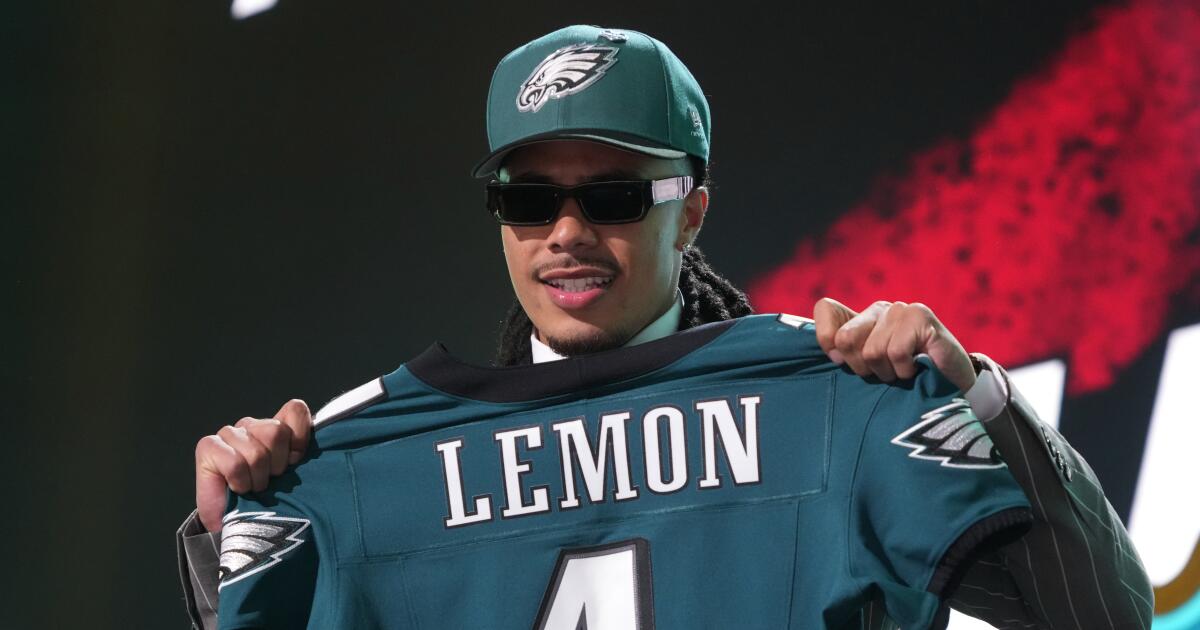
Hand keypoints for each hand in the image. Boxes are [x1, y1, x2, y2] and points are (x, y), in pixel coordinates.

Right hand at [194, 399, 311, 532]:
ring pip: (256, 451)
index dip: (299, 438)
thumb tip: (328, 434)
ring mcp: (229, 434)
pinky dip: (240, 481)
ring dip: (258, 477)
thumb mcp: (298, 475)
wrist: (242, 530)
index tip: (295, 462)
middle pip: (276, 431)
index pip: (294, 409)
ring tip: (254, 487)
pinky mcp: (208, 446)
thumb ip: (306, 452)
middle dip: (277, 464)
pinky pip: (234, 463)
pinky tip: (238, 488)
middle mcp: (253, 426)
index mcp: (277, 427)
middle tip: (271, 480)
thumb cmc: (271, 503)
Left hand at [812, 298, 976, 391]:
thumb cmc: (906, 380)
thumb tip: (832, 353)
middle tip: (881, 373)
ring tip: (902, 372)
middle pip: (845, 337)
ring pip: (872, 351)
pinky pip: (896, 351)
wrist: (952, 386)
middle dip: (860, 367)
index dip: (826, 339)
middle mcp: (880, 308)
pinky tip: (917, 368)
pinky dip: (904, 370)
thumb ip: (847, 358)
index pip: (826, 308)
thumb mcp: (869, 370)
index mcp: (862, 318)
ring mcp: (901, 310)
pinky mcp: (921, 316)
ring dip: (887, 372)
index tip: (841, 362)